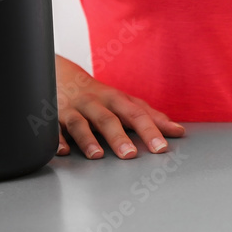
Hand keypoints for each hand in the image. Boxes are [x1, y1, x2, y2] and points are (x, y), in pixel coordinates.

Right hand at [55, 55, 184, 159]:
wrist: (62, 76)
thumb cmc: (101, 96)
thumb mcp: (126, 102)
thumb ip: (150, 116)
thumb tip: (178, 131)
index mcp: (116, 99)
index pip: (136, 114)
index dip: (150, 130)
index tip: (162, 147)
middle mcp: (95, 103)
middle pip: (108, 119)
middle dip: (119, 137)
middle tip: (131, 155)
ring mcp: (73, 110)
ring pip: (80, 123)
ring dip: (88, 140)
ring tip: (97, 155)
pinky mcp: (53, 118)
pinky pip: (53, 129)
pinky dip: (56, 140)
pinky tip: (62, 151)